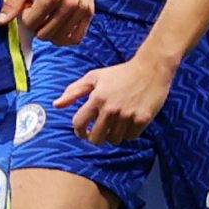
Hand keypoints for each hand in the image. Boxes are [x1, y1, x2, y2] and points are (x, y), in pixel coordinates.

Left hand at [0, 0, 92, 46]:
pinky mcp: (89, 11)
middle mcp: (68, 4)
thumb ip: (13, 3)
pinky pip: (77, 37)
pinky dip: (66, 36)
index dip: (25, 16)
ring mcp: (81, 9)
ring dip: (50, 31)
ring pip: (60, 38)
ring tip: (49, 16)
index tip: (29, 4)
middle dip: (37, 25)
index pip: (31, 24)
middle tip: (39, 10)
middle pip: (45, 34)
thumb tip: (0, 22)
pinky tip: (60, 26)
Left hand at [54, 53, 174, 144]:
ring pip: (114, 139)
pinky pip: (130, 137)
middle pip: (96, 138)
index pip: (79, 124)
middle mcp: (111, 108)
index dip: (79, 131)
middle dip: (95, 138)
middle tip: (99, 133)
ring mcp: (128, 115)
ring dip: (113, 135)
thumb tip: (56, 105)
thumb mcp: (95, 77)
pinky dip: (127, 134)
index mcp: (97, 98)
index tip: (83, 132)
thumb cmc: (120, 73)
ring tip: (115, 125)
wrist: (151, 68)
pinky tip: (128, 123)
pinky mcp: (142, 119)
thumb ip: (74, 91)